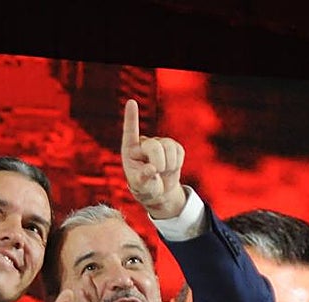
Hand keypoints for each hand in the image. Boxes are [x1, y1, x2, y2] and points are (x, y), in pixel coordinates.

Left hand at [121, 99, 185, 219]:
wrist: (160, 191)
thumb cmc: (145, 188)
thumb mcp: (141, 187)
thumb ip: (143, 178)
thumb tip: (151, 169)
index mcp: (130, 151)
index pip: (130, 132)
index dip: (131, 117)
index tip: (131, 102)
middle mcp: (143, 143)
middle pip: (154, 145)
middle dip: (159, 162)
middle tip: (158, 172)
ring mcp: (159, 143)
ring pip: (169, 146)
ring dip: (169, 164)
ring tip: (163, 172)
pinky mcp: (173, 145)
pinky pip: (179, 150)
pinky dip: (177, 162)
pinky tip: (170, 168)